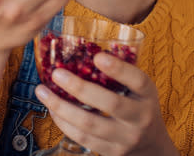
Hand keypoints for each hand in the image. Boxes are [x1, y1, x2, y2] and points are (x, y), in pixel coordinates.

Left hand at [35, 52, 178, 155]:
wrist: (150, 145)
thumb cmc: (137, 105)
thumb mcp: (137, 89)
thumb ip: (118, 73)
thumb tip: (81, 49)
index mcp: (148, 95)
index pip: (138, 81)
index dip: (119, 69)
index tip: (98, 56)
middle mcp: (140, 118)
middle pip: (111, 103)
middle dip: (80, 88)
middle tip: (57, 73)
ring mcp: (125, 138)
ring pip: (89, 124)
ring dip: (61, 107)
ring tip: (42, 91)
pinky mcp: (111, 152)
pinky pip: (82, 138)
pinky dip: (63, 122)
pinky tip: (52, 108)